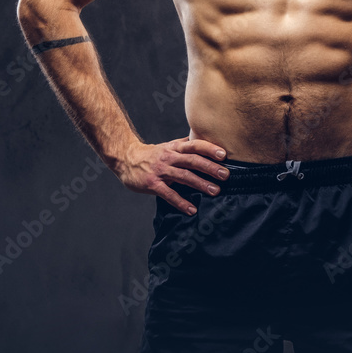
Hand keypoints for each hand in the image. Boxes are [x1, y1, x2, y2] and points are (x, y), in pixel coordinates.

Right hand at [114, 136, 228, 215]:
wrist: (126, 158)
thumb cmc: (153, 154)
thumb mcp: (170, 146)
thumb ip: (186, 146)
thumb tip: (207, 143)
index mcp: (175, 147)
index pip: (194, 145)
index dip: (209, 148)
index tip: (223, 154)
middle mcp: (169, 157)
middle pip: (192, 160)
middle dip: (210, 167)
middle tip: (225, 175)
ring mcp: (161, 170)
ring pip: (183, 176)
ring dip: (200, 184)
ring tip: (215, 191)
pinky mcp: (152, 184)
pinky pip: (168, 194)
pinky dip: (181, 202)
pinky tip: (191, 209)